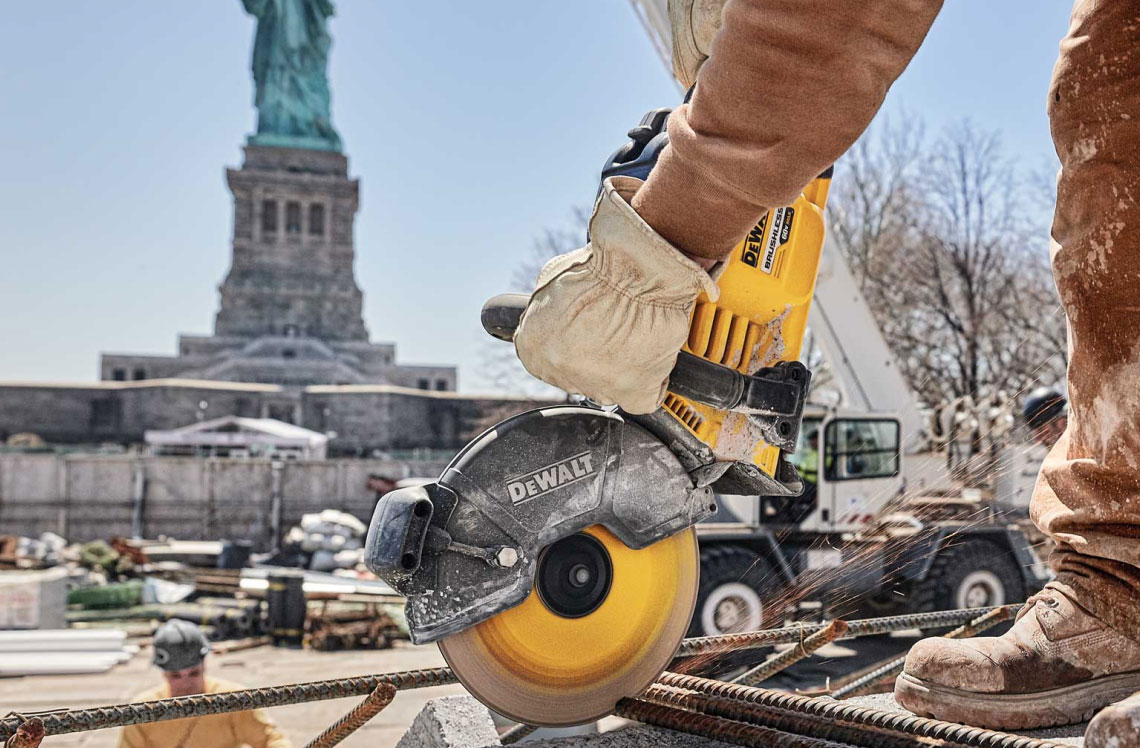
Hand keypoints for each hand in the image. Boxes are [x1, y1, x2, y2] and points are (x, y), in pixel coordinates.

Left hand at [514, 177, 717, 413]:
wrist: (640, 270)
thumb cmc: (600, 268)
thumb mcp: (552, 281)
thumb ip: (546, 309)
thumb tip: (553, 314)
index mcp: (533, 348)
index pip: (544, 358)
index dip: (565, 342)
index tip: (580, 330)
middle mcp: (561, 372)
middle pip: (575, 375)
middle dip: (590, 355)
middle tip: (610, 328)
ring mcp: (598, 386)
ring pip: (607, 388)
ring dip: (618, 369)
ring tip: (634, 336)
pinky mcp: (635, 391)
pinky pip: (641, 401)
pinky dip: (648, 385)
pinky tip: (650, 362)